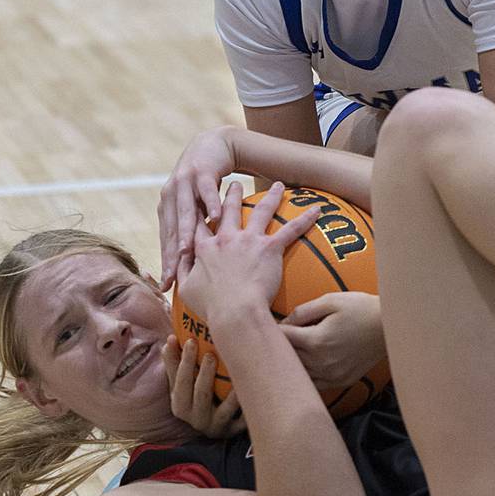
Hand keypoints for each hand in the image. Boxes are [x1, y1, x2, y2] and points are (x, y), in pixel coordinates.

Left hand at [159, 127, 238, 290]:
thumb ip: (193, 230)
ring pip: (186, 210)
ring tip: (188, 251)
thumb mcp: (196, 207)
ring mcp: (185, 182)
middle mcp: (171, 196)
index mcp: (168, 208)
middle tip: (172, 276)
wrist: (213, 146)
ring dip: (186, 230)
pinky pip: (207, 189)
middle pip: (172, 230)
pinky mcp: (201, 171)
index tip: (165, 286)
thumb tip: (193, 264)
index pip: (167, 241)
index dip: (166, 263)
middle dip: (172, 255)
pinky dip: (210, 202)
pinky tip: (215, 216)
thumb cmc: (204, 184)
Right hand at [163, 337, 246, 437]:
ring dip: (230, 393)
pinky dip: (248, 410)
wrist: (213, 427)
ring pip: (224, 410)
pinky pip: (243, 422)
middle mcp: (196, 419)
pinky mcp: (234, 431)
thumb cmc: (195, 396)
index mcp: (180, 405)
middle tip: (211, 355)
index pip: (180, 382)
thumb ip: (174, 362)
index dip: (185, 362)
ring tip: (238, 372)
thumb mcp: (181, 384)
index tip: (191, 341)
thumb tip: (171, 338)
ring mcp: (216, 426)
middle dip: (205, 374)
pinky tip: (256, 395)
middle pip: (201, 394)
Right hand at [178, 181, 322, 330]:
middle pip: (228, 210)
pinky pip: (291, 230)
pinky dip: (305, 219)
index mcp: (204, 248)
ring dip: (271, 196)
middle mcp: (226, 238)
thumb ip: (183, 274)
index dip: (199, 210)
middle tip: (235, 183)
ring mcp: (248, 240)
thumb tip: (177, 267)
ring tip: (278, 184)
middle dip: (231, 194)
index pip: (199, 223)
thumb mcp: (187, 290)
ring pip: (261, 211)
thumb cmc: (211, 306)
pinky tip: (317, 209)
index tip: (200, 199)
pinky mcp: (269, 248)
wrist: (234, 311)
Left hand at [280, 292, 385, 391]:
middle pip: (287, 358)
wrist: (390, 326)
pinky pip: (315, 384)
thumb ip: (303, 311)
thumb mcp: (331, 301)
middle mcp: (322, 362)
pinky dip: (307, 376)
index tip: (272, 324)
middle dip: (280, 347)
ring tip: (289, 352)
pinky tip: (307, 365)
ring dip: (291, 363)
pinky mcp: (341, 381)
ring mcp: (332, 375)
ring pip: (299, 374)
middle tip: (275, 338)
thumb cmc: (361, 309)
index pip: (282, 338)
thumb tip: (283, 321)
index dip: (274, 329)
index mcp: (317, 341)